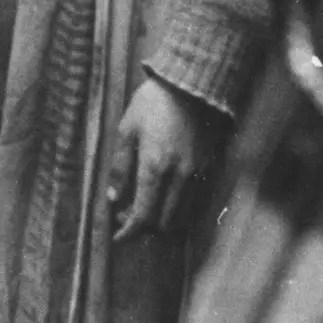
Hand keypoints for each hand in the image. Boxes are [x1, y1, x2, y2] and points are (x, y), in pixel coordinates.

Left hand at [107, 75, 225, 239]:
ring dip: (162, 219)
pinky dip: (178, 208)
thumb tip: (113, 198)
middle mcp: (179, 176)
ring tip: (145, 205)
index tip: (117, 237)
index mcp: (154, 166)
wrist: (191, 85)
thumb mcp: (126, 130)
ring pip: (181, 216)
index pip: (143, 215)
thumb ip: (119, 167)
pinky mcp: (210, 169)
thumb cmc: (152, 104)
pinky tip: (165, 195)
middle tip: (128, 216)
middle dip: (145, 227)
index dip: (129, 231)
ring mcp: (198, 174)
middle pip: (164, 222)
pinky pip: (194, 202)